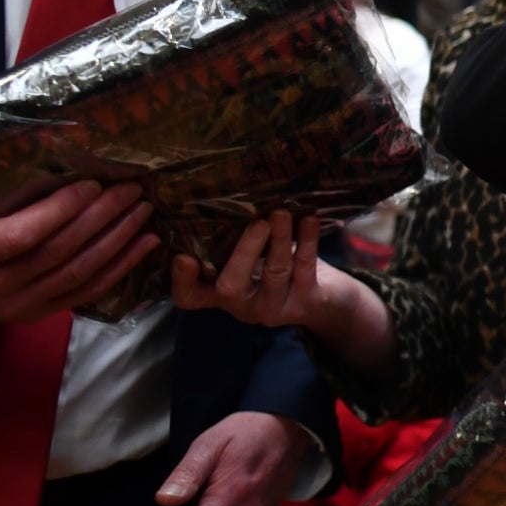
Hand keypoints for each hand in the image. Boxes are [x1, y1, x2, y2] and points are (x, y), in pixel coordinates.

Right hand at [0, 182, 155, 326]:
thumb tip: (40, 152)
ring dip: (117, 242)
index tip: (92, 183)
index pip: (20, 235)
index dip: (60, 210)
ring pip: (77, 274)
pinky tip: (144, 246)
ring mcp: (15, 307)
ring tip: (143, 212)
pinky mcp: (34, 315)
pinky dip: (118, 269)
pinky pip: (84, 294)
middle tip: (130, 190)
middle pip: (57, 253)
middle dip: (100, 219)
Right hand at [171, 213, 394, 375]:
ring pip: (274, 273)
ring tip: (282, 213)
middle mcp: (242, 306)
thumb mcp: (248, 259)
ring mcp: (273, 308)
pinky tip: (309, 219)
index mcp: (220, 293)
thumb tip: (223, 197)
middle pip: (231, 287)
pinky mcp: (304, 304)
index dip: (182, 281)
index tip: (183, 257)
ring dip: (279, 241)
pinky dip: (307, 241)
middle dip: (245, 252)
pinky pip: (304, 269)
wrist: (323, 298)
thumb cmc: (274, 267)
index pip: (190, 296)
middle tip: (258, 222)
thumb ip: (230, 241)